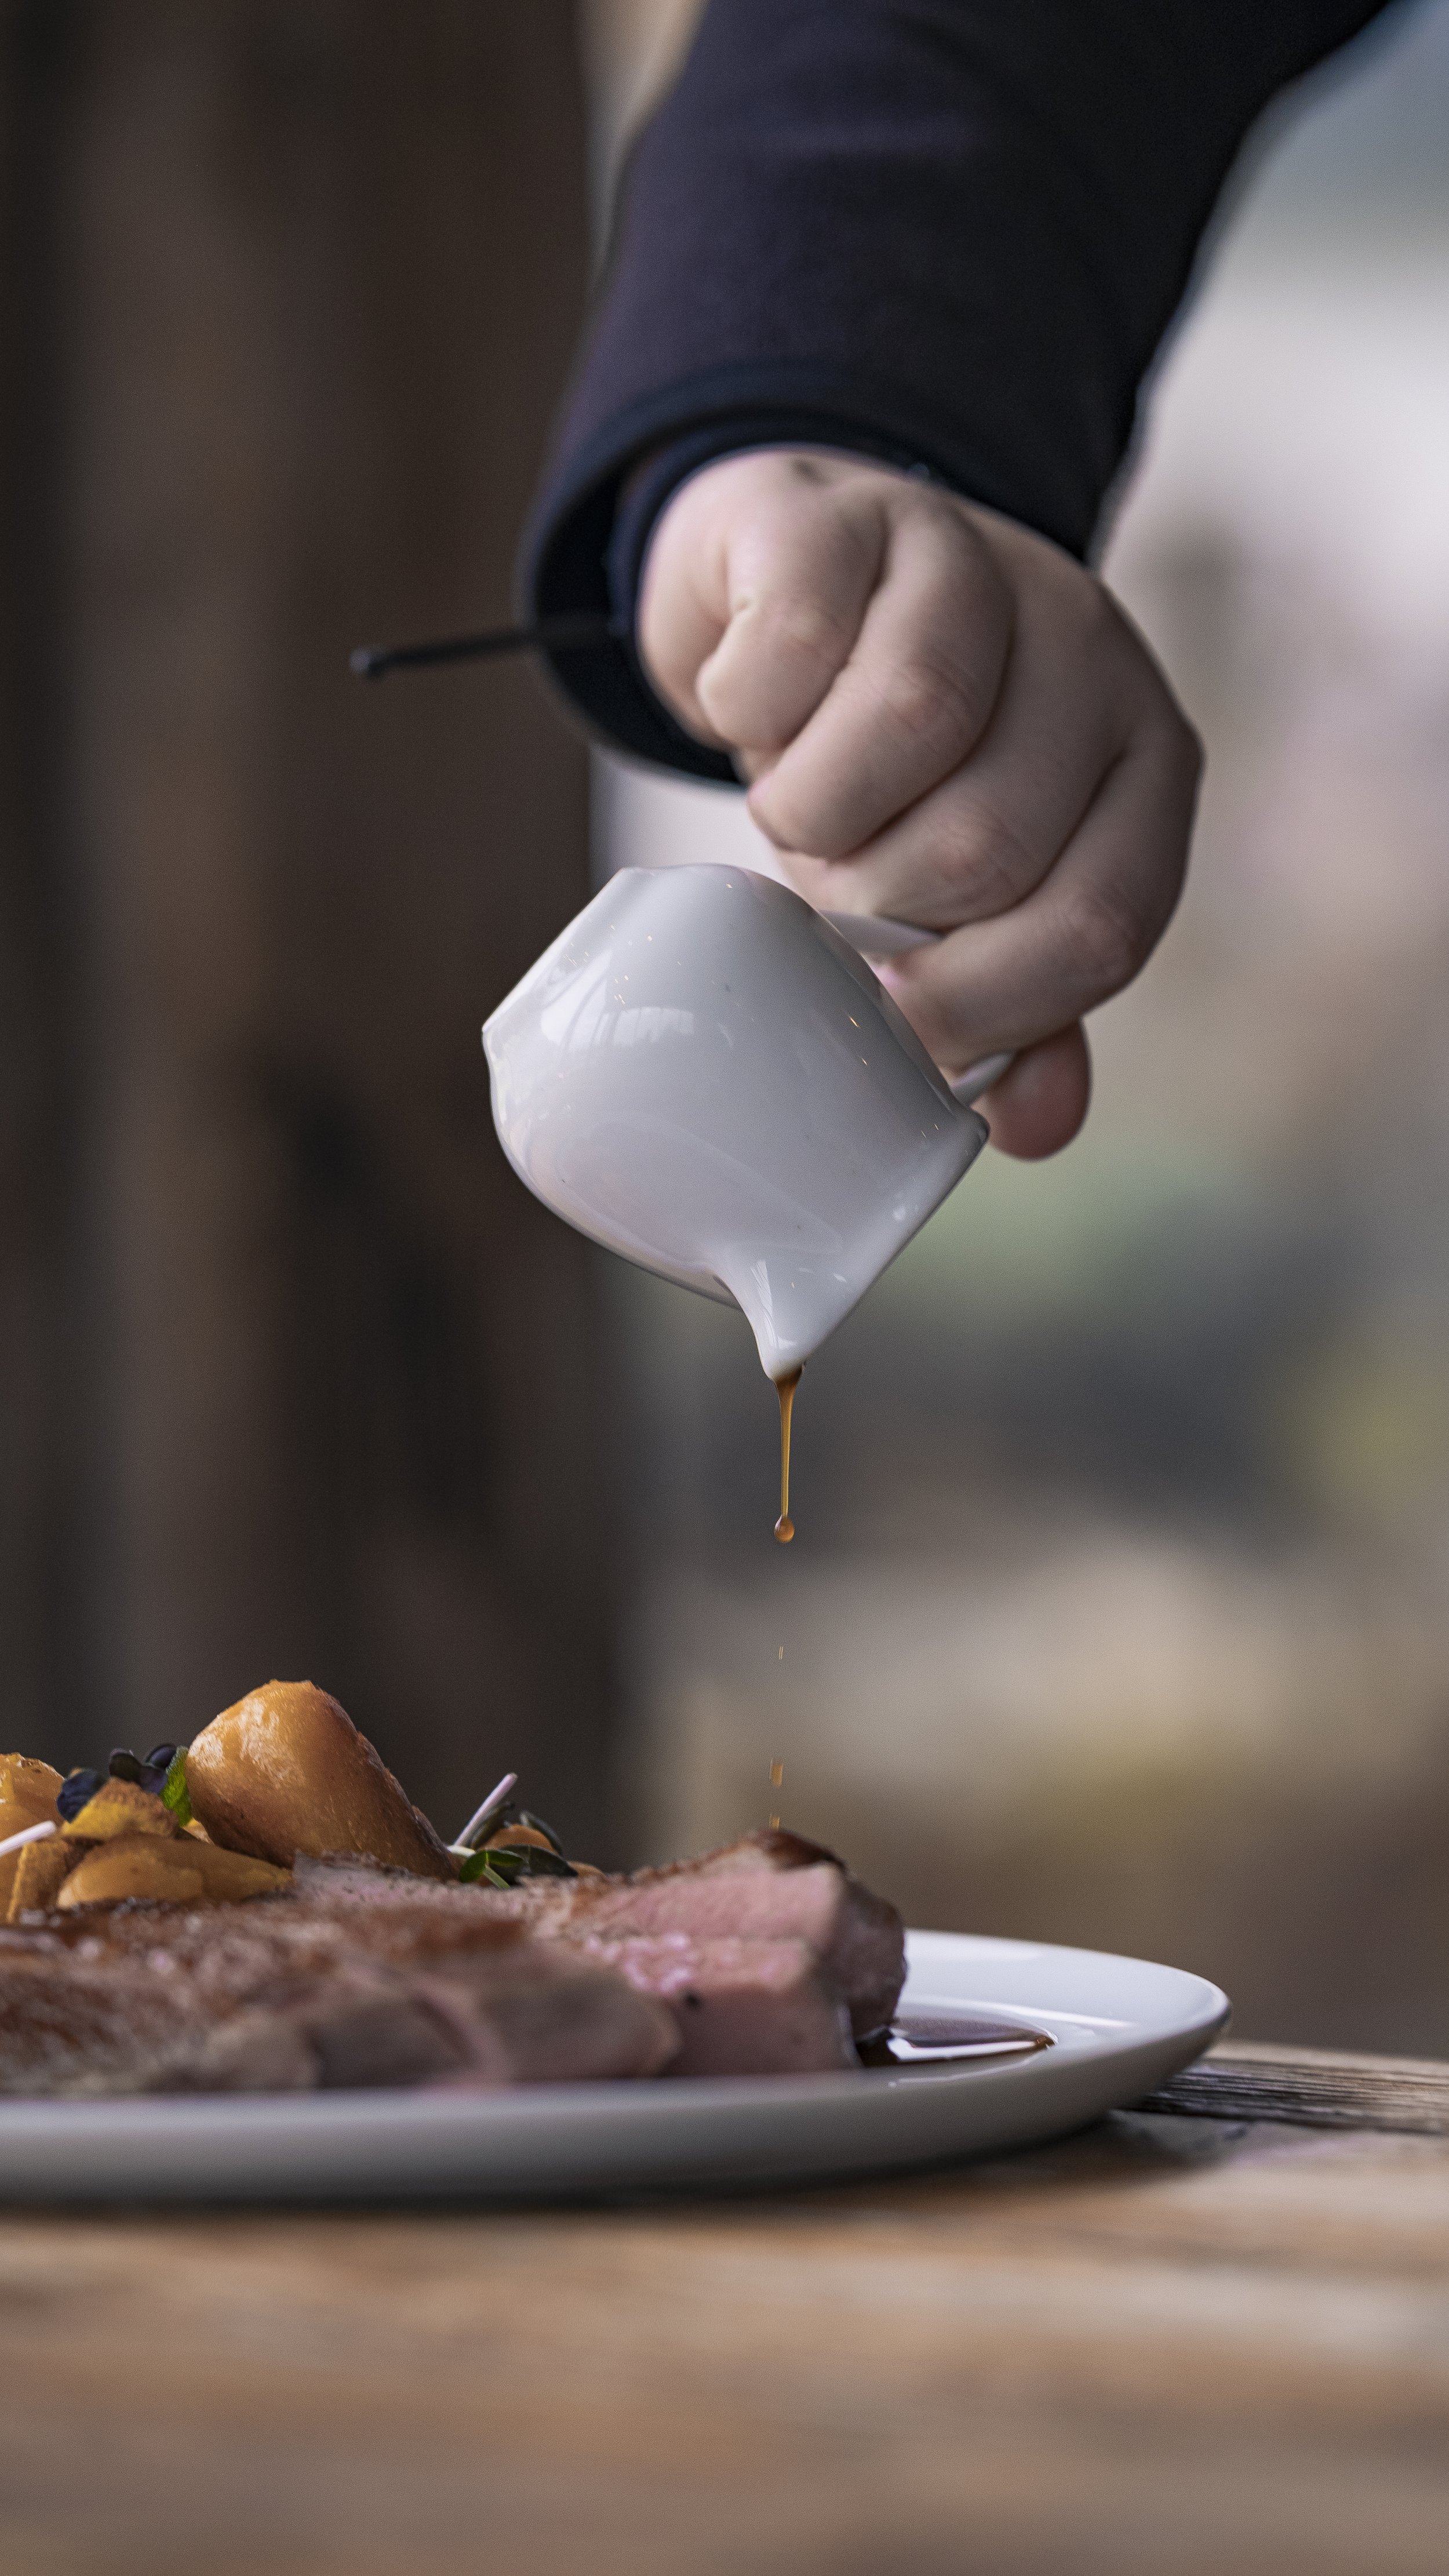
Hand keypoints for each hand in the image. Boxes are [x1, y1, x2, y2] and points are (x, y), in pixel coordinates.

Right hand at [637, 450, 1201, 1155]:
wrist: (797, 581)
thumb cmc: (894, 765)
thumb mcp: (966, 889)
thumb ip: (1017, 998)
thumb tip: (1034, 1129)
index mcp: (1144, 760)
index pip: (1106, 924)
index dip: (993, 1007)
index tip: (895, 1027)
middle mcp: (1087, 647)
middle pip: (992, 841)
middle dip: (880, 903)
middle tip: (835, 888)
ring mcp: (973, 558)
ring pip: (909, 729)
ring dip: (811, 813)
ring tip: (796, 807)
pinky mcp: (847, 512)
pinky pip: (795, 644)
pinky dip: (742, 711)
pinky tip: (752, 710)